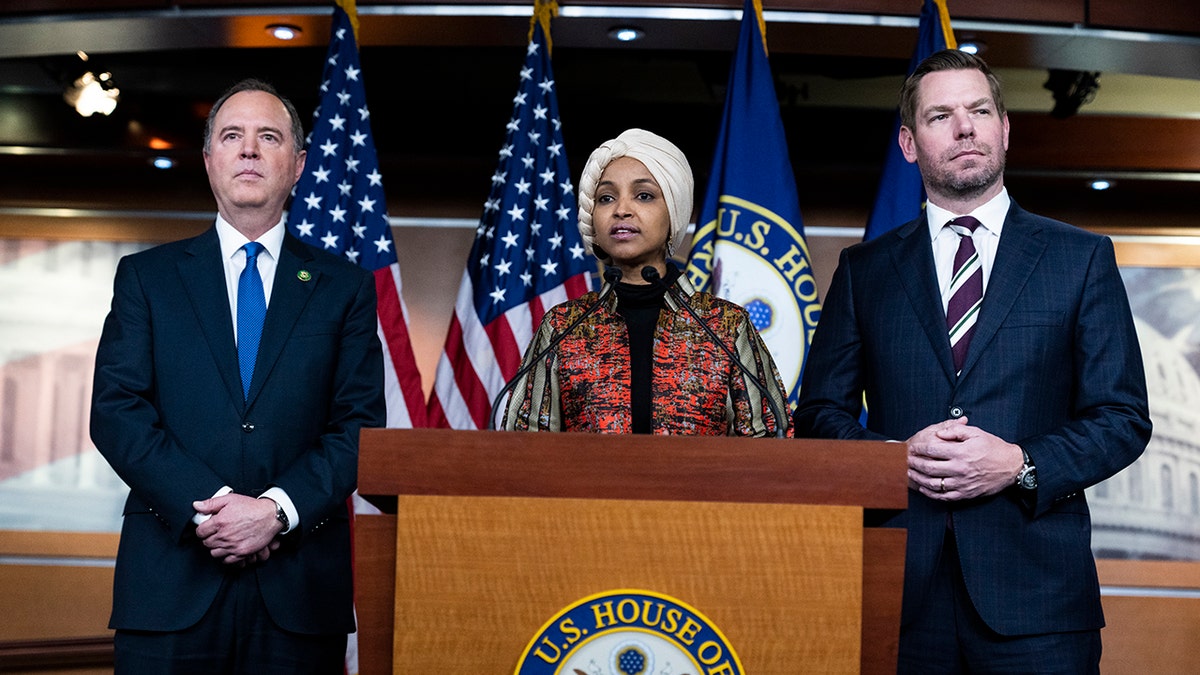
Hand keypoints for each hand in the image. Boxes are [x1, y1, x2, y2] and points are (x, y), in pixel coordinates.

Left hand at [193, 493, 283, 564]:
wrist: (270, 516)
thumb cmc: (251, 507)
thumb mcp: (230, 499)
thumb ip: (211, 503)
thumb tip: (196, 506)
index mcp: (219, 522)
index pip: (200, 532)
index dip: (202, 530)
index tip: (207, 528)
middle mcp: (225, 535)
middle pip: (206, 543)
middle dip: (209, 538)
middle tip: (216, 533)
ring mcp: (233, 546)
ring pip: (215, 553)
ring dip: (217, 547)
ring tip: (223, 541)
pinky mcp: (242, 553)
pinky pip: (227, 560)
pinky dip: (226, 556)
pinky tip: (229, 548)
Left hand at [906, 417, 1022, 500]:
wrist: (1011, 467)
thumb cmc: (994, 448)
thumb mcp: (977, 433)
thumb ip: (956, 430)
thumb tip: (939, 433)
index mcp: (962, 452)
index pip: (933, 449)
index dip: (919, 448)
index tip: (912, 447)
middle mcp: (960, 469)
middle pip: (929, 467)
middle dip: (914, 463)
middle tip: (905, 460)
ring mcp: (962, 483)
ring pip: (934, 483)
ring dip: (918, 479)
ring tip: (910, 473)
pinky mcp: (966, 494)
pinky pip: (944, 496)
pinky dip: (931, 493)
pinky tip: (924, 488)